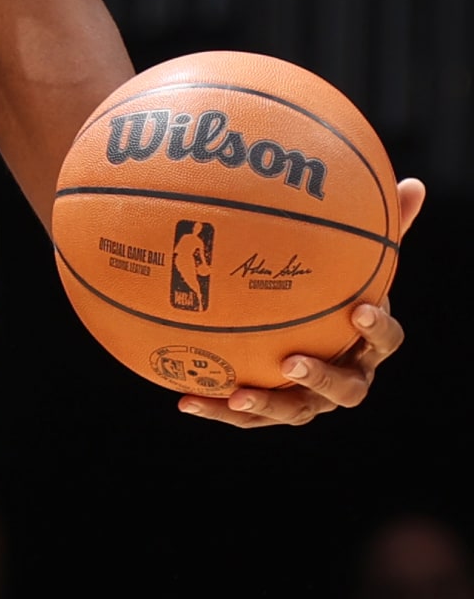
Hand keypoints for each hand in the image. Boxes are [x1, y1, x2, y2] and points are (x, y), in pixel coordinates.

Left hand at [180, 183, 422, 427]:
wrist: (306, 333)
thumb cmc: (335, 290)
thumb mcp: (354, 259)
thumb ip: (379, 227)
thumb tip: (413, 182)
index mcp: (369, 344)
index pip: (386, 341)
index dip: (378, 329)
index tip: (360, 309)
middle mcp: (347, 378)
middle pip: (345, 391)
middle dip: (320, 379)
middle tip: (291, 363)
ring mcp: (310, 399)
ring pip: (294, 411)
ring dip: (266, 406)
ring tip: (237, 396)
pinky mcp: (272, 409)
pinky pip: (246, 416)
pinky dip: (219, 409)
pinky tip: (186, 399)